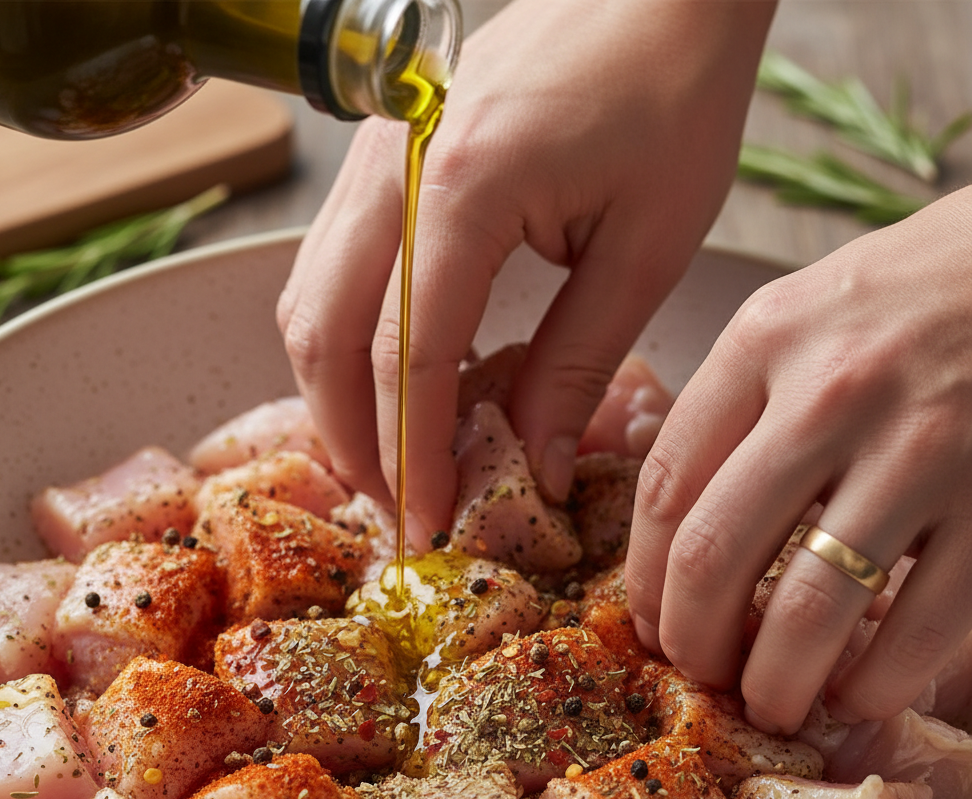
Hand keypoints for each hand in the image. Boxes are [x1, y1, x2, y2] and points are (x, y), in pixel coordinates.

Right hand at [277, 0, 773, 545]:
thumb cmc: (671, 95)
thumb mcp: (644, 247)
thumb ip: (578, 363)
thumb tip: (537, 465)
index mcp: (460, 187)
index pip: (405, 356)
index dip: (412, 454)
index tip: (428, 523)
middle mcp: (390, 167)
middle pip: (323, 337)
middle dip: (352, 438)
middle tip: (396, 507)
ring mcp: (372, 155)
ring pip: (307, 302)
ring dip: (336, 395)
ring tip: (387, 459)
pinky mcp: (378, 156)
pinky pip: (328, 267)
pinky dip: (345, 341)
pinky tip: (389, 382)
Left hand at [626, 186, 971, 733]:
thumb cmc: (913, 292)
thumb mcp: (800, 315)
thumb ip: (733, 404)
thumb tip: (675, 527)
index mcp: (763, 342)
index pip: (663, 487)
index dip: (643, 579)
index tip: (651, 622)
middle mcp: (831, 392)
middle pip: (715, 555)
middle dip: (694, 642)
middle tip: (701, 674)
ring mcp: (924, 445)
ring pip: (812, 605)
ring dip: (778, 681)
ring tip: (773, 703)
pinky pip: (923, 624)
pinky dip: (878, 682)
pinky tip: (858, 693)